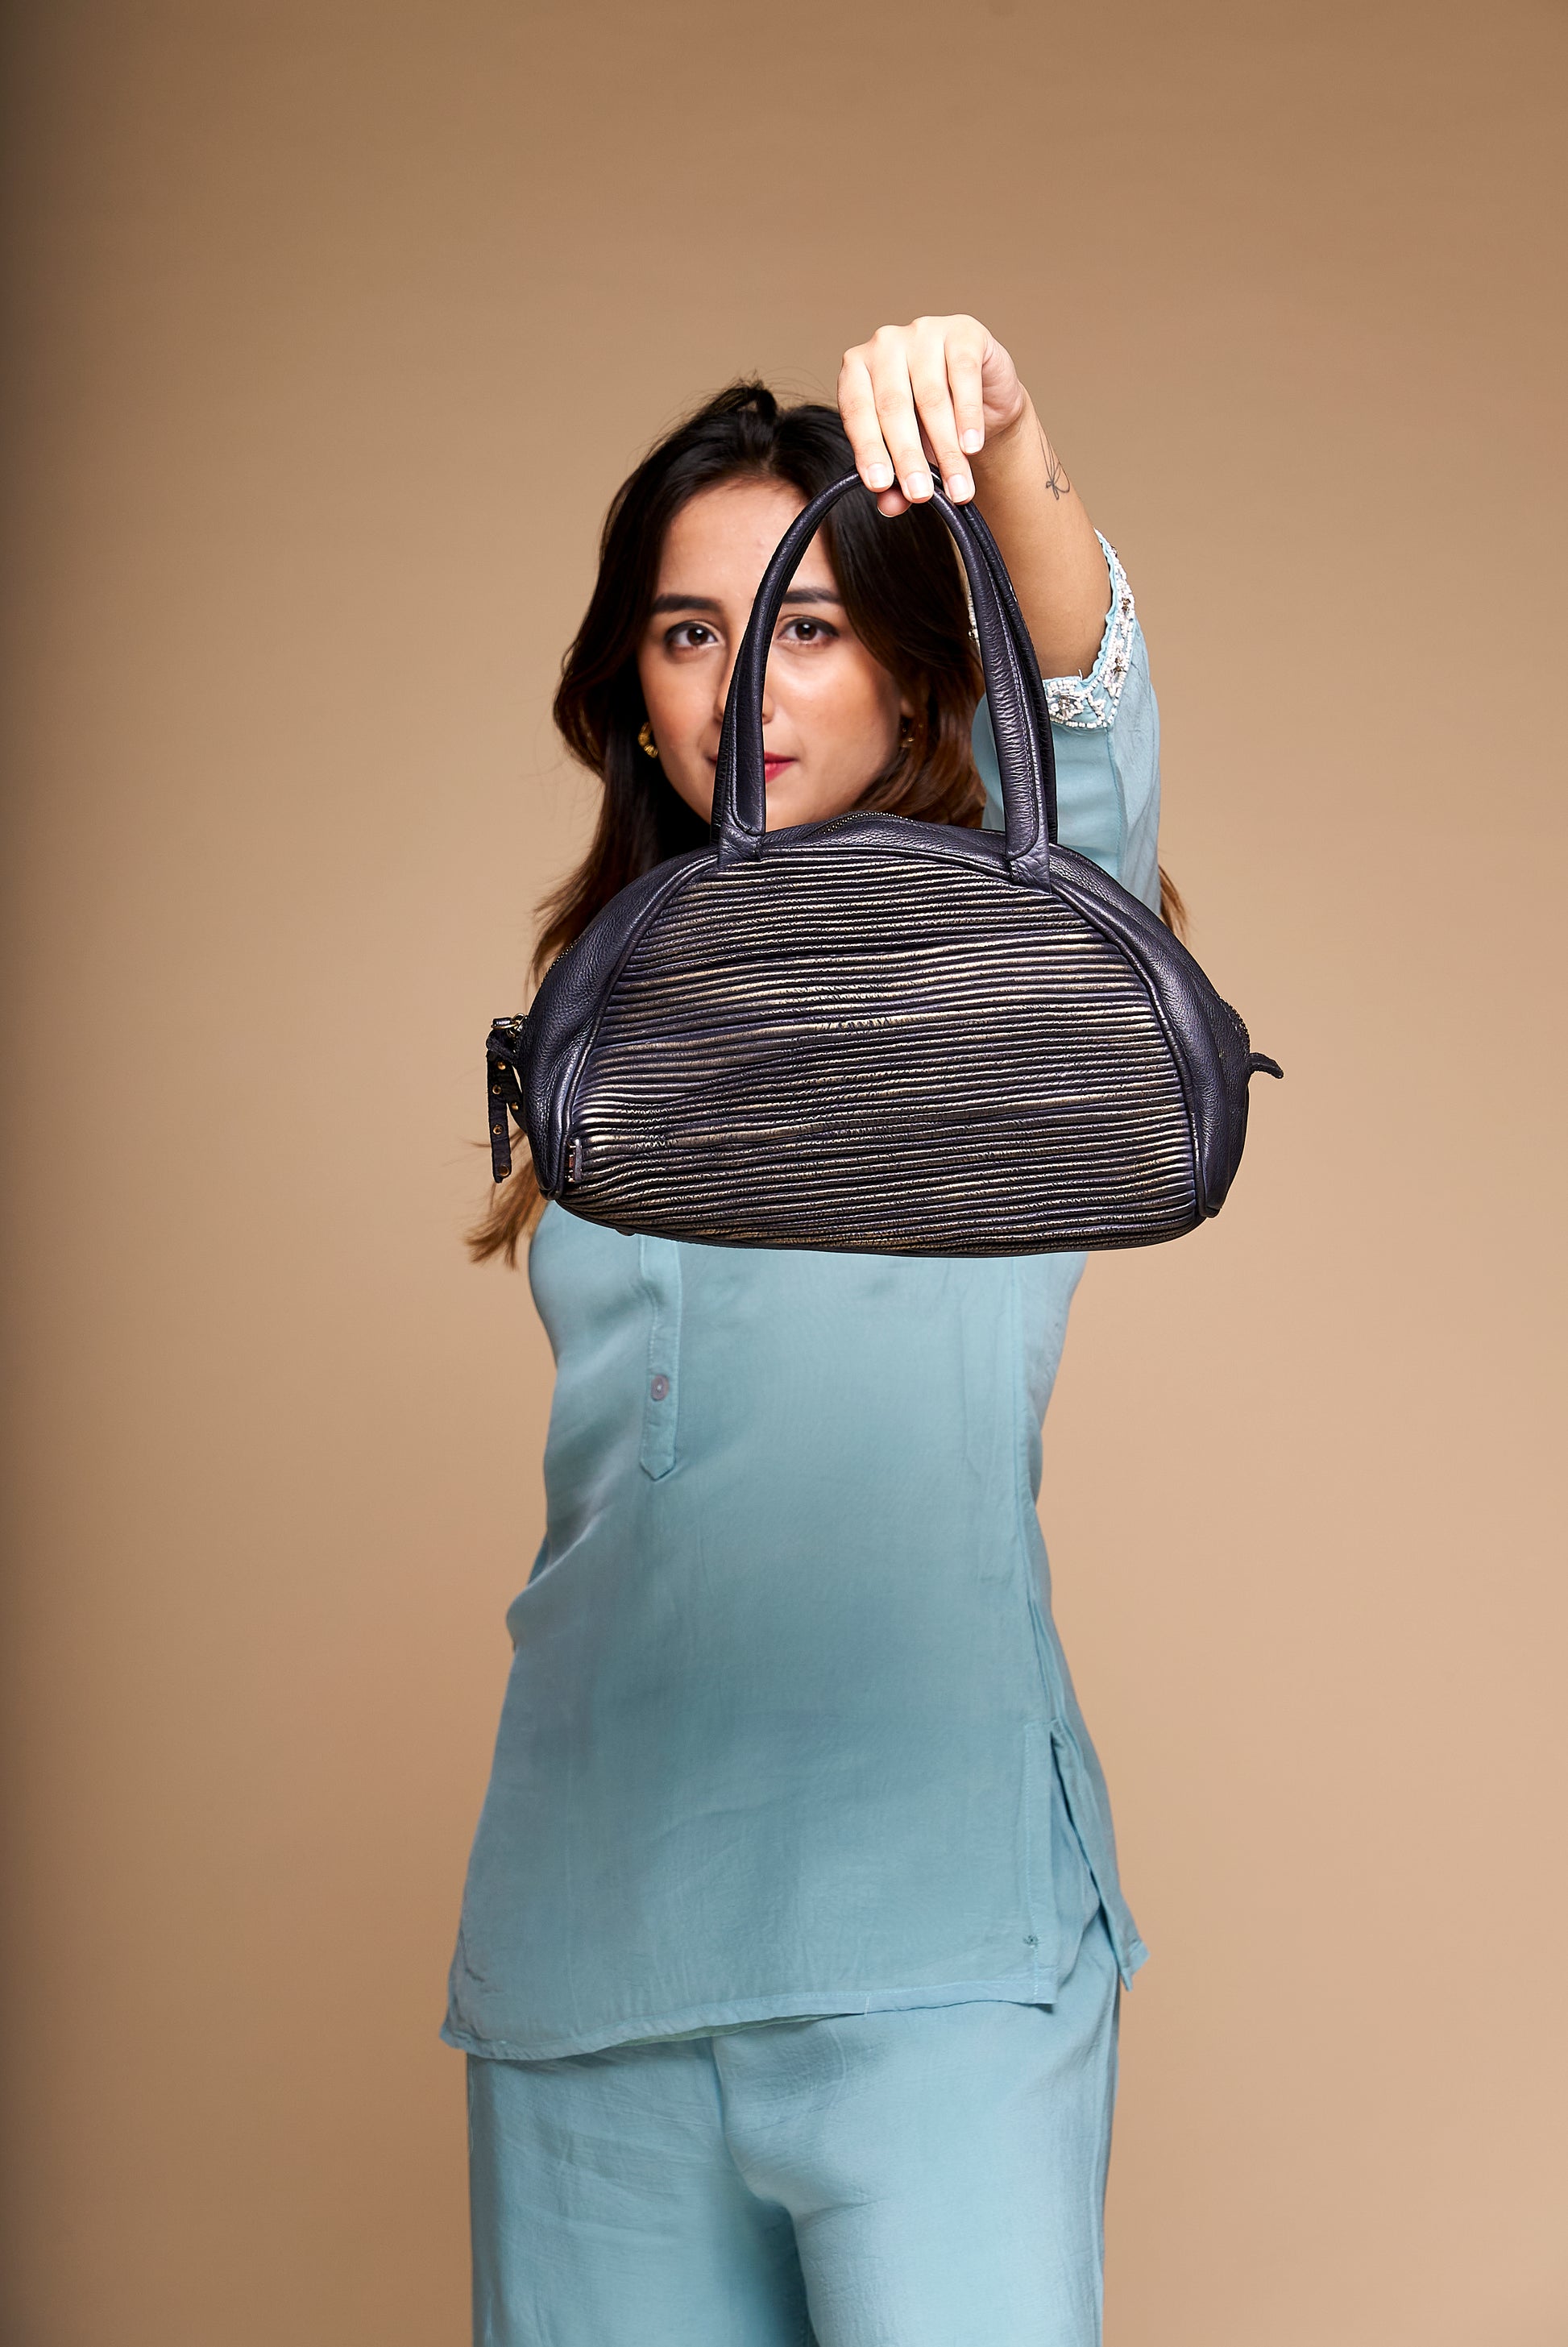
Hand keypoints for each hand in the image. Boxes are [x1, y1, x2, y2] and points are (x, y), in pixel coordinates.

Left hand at [837, 315, 1029, 516]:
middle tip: (920, 494)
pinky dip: (968, 416)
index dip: (868, 449)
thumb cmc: (930, 423)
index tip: (879, 485)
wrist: (981, 398)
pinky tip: (972, 447)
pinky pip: (963, 375)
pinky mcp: (962, 331)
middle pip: (893, 406)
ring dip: (946, 449)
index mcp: (857, 370)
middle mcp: (884, 344)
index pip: (856, 411)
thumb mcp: (908, 453)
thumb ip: (894, 479)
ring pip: (931, 397)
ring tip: (957, 488)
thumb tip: (888, 506)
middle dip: (908, 457)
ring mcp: (923, 331)